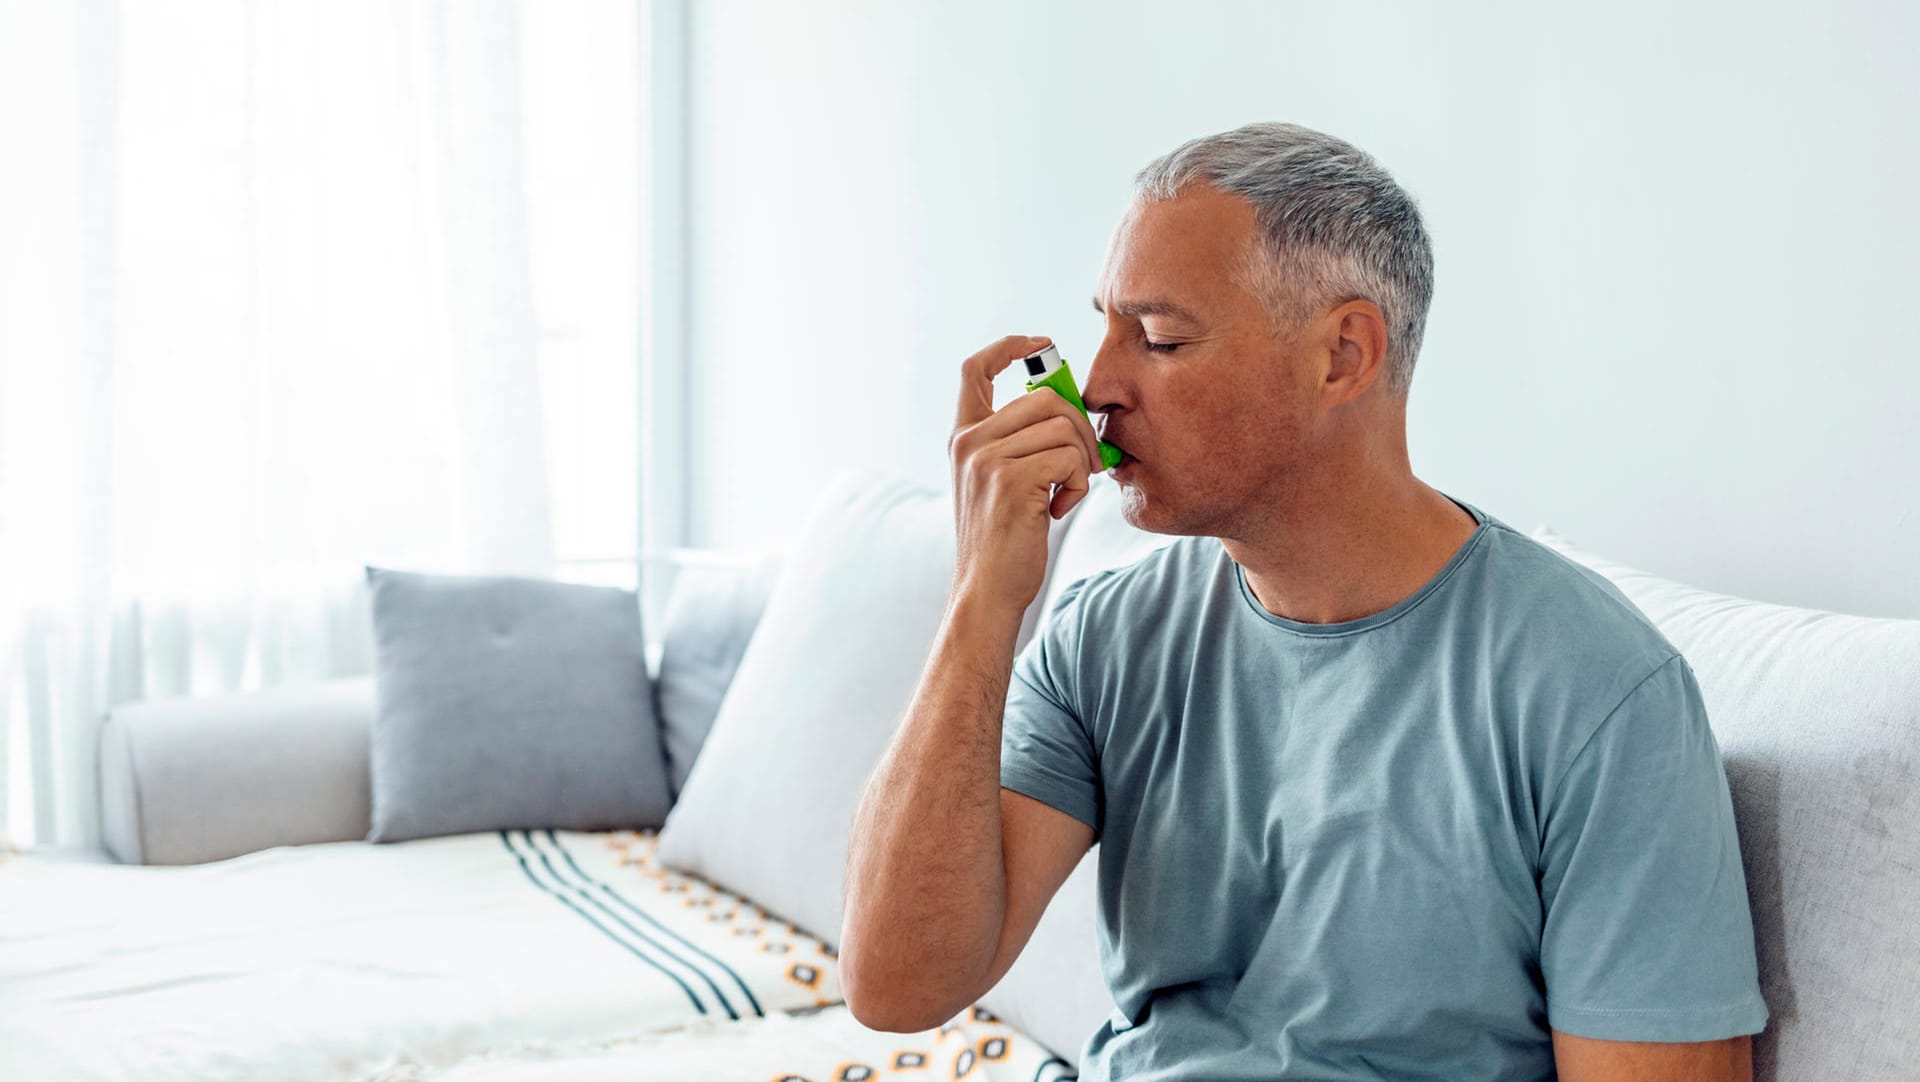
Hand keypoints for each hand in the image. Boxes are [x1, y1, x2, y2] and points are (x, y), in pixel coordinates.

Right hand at [948, 335, 1104, 615]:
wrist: (987, 591)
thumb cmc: (1004, 542)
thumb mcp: (1000, 482)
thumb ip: (1020, 444)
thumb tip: (1071, 412)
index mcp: (964, 437)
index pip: (975, 369)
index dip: (1009, 347)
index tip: (1042, 345)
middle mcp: (969, 441)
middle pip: (1045, 397)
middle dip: (1080, 426)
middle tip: (1086, 464)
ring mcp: (986, 458)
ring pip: (1063, 425)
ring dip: (1081, 460)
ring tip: (1067, 493)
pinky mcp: (1010, 479)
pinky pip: (1069, 456)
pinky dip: (1079, 483)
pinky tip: (1060, 508)